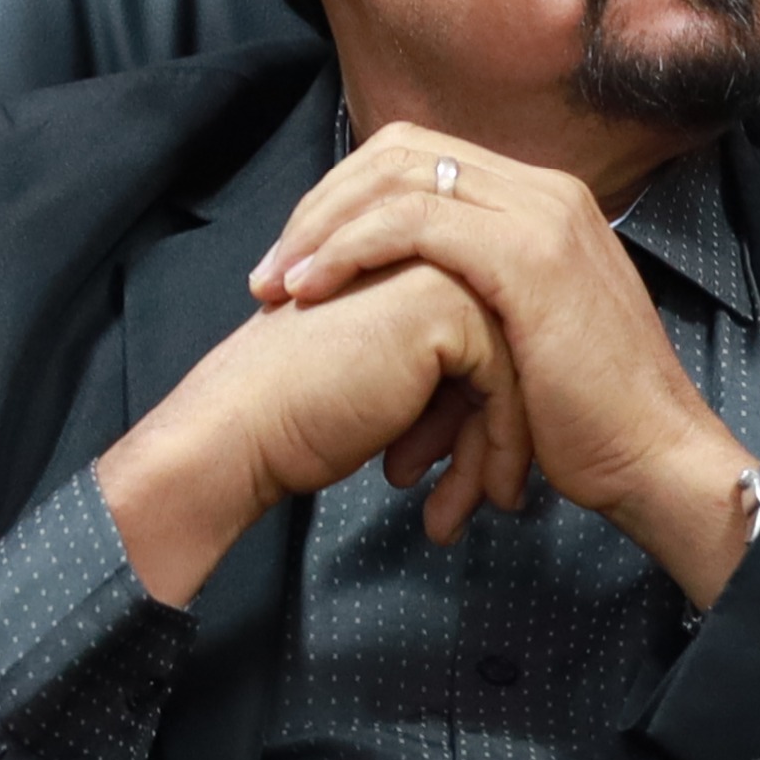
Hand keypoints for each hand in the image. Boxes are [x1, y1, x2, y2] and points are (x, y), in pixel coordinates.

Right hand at [96, 260, 526, 607]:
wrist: (242, 428)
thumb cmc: (292, 413)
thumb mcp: (385, 380)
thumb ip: (440, 372)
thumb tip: (492, 415)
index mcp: (410, 255)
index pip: (489, 330)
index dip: (484, 410)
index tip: (471, 475)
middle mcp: (431, 249)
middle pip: (509, 345)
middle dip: (495, 433)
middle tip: (485, 498)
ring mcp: (442, 268)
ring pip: (517, 366)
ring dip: (494, 450)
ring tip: (467, 510)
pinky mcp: (447, 305)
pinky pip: (505, 384)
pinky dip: (491, 451)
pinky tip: (449, 506)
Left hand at [252, 125, 758, 604]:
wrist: (654, 460)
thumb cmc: (582, 418)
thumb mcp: (516, 334)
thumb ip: (466, 295)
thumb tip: (390, 295)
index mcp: (539, 199)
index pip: (417, 157)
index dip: (344, 198)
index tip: (294, 259)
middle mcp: (543, 190)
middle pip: (399, 153)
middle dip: (320, 207)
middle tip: (267, 271)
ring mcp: (541, 217)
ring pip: (397, 179)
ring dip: (320, 229)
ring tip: (273, 287)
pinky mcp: (529, 258)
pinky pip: (413, 224)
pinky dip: (348, 250)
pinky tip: (309, 291)